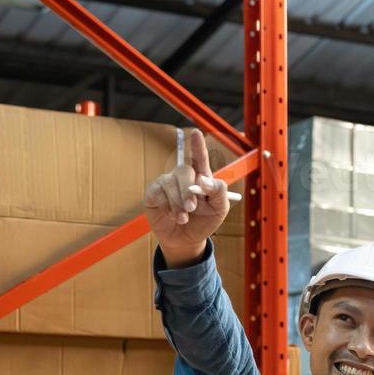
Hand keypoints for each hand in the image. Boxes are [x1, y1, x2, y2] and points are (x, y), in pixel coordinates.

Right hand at [143, 128, 230, 266]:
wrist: (186, 240)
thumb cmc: (204, 222)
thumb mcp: (219, 210)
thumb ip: (218, 192)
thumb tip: (206, 180)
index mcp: (201, 176)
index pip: (200, 157)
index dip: (197, 145)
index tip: (196, 133)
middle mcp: (183, 176)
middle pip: (184, 171)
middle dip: (188, 190)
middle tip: (192, 208)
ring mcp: (167, 183)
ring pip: (171, 184)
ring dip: (178, 204)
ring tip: (183, 219)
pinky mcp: (154, 193)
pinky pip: (159, 194)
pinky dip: (167, 207)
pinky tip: (172, 216)